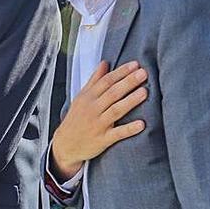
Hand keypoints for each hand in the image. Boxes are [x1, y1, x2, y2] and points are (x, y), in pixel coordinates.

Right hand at [51, 61, 148, 178]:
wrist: (65, 145)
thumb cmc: (75, 120)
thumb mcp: (81, 97)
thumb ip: (94, 80)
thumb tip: (105, 63)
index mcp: (88, 97)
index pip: (106, 81)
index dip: (121, 72)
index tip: (135, 65)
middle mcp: (93, 109)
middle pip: (112, 93)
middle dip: (128, 82)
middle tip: (143, 73)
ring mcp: (98, 125)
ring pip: (116, 110)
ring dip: (130, 101)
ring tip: (144, 92)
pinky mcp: (102, 140)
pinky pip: (117, 134)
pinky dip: (129, 129)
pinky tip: (141, 124)